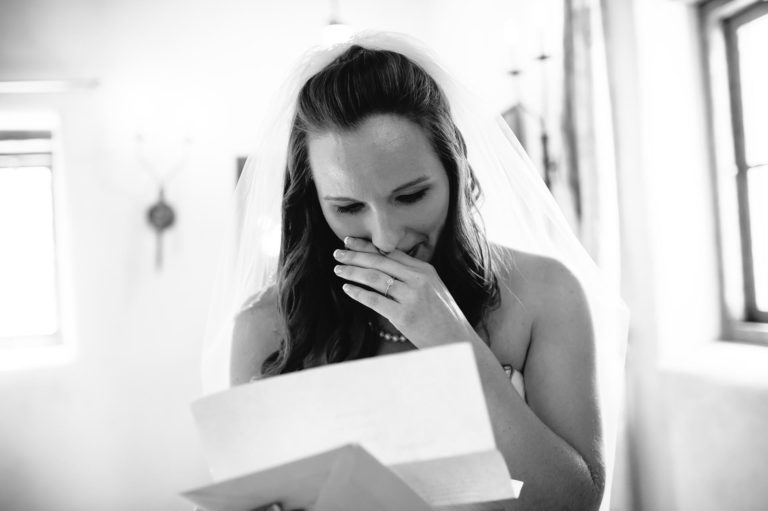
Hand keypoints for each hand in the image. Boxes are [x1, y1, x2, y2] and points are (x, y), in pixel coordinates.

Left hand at [333, 237, 477, 347]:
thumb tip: (385, 268)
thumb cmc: (443, 318)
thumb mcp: (433, 289)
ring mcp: (412, 297)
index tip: (350, 241)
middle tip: (337, 252)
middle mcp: (419, 279)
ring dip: (353, 272)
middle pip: (380, 262)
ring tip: (338, 269)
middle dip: (355, 256)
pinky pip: (374, 300)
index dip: (368, 246)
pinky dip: (358, 293)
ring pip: (375, 278)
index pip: (391, 253)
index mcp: (425, 270)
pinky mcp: (404, 315)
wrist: (457, 341)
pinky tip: (347, 288)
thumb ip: (413, 277)